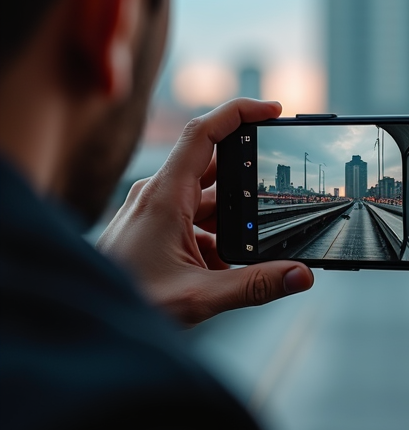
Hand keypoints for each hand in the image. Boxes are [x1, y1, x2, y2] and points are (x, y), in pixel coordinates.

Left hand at [97, 98, 313, 326]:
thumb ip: (254, 285)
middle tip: (275, 196)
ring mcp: (157, 210)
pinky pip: (196, 218)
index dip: (239, 112)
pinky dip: (217, 233)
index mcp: (165, 195)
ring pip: (207, 197)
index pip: (203, 132)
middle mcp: (160, 194)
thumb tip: (301, 275)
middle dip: (247, 179)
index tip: (272, 110)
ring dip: (232, 215)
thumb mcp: (198, 296)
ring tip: (251, 242)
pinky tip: (225, 263)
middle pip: (214, 166)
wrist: (86, 320)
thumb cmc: (129, 302)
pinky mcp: (157, 227)